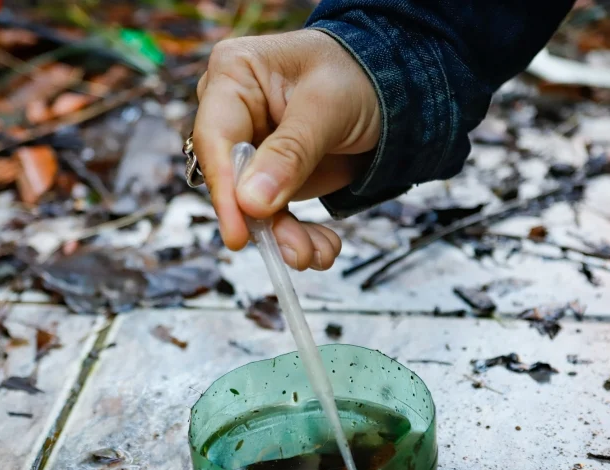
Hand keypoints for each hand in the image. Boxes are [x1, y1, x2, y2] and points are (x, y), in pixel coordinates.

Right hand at [193, 29, 380, 270]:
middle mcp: (234, 114)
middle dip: (263, 222)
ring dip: (285, 237)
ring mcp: (252, 149)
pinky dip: (297, 236)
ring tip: (318, 254)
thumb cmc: (357, 75)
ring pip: (252, 206)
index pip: (215, 138)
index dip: (224, 190)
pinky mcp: (271, 177)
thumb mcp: (328, 107)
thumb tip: (250, 202)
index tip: (239, 234)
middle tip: (296, 253)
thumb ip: (291, 152)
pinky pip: (274, 214)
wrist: (394, 89)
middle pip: (230, 179)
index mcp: (233, 75)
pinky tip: (322, 248)